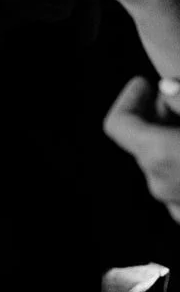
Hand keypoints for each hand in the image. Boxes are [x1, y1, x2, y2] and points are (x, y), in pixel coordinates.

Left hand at [104, 77, 179, 222]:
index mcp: (158, 156)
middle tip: (177, 99)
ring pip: (162, 164)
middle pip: (141, 142)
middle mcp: (159, 185)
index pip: (117, 123)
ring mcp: (176, 206)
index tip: (145, 85)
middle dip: (156, 116)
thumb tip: (166, 88)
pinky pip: (178, 185)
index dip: (129, 100)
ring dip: (170, 140)